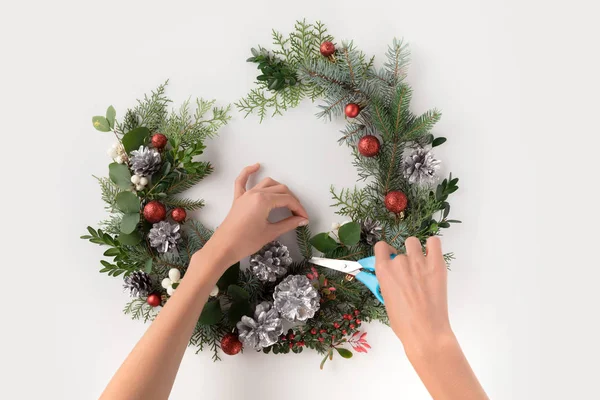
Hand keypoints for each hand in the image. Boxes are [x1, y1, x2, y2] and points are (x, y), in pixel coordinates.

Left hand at [204, 163, 308, 267]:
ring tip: (287, 199)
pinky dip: (249, 172)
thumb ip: (288, 224)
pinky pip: (242, 181)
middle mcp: (255, 193)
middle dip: (292, 200)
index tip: (304, 218)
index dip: (298, 208)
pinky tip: (256, 166)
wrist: (224, 248)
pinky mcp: (238, 199)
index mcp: (264, 200)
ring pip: (266, 183)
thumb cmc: (246, 242)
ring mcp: (245, 194)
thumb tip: (302, 220)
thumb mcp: (270, 233)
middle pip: (280, 190)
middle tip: (298, 214)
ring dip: (279, 188)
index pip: (287, 200)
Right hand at [374, 237, 452, 354]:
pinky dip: (432, 247)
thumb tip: (388, 274)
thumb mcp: (386, 299)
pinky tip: (432, 257)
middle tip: (410, 273)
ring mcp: (418, 262)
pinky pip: (434, 242)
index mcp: (383, 271)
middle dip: (404, 259)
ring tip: (421, 265)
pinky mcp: (436, 264)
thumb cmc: (403, 322)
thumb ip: (386, 281)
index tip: (391, 259)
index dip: (386, 252)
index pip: (381, 247)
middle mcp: (399, 262)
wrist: (425, 331)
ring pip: (413, 242)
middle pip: (399, 249)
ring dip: (415, 251)